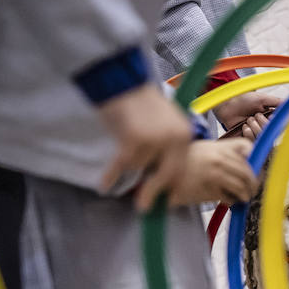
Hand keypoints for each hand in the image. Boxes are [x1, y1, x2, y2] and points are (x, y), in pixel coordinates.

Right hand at [97, 83, 193, 211]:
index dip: (171, 187)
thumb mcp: (162, 123)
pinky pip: (123, 166)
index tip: (165, 200)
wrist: (123, 80)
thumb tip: (157, 174)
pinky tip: (104, 186)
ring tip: (118, 161)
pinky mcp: (136, 140)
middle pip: (167, 176)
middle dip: (154, 193)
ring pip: (140, 168)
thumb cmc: (139, 100)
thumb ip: (164, 146)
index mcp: (184, 134)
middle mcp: (175, 139)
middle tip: (143, 208)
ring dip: (126, 169)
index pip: (181, 168)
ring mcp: (156, 140)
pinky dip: (111, 176)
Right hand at [168, 138, 257, 205]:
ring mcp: (215, 174)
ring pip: (241, 186)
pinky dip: (231, 201)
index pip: (247, 148)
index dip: (254, 161)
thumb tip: (248, 163)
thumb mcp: (204, 149)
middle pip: (247, 171)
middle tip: (252, 191)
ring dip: (244, 195)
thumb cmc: (184, 163)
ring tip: (241, 198)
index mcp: (219, 146)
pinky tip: (227, 201)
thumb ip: (224, 152)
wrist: (160, 173)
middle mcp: (219, 158)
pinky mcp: (209, 190)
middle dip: (253, 184)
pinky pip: (229, 197)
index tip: (255, 171)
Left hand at [213, 92, 278, 137]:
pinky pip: (252, 143)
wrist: (227, 103)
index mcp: (270, 118)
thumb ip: (277, 102)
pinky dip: (248, 134)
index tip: (270, 116)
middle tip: (254, 115)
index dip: (275, 124)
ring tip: (248, 120)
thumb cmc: (243, 99)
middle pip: (271, 134)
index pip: (279, 127)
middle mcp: (264, 127)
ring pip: (262, 138)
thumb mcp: (263, 99)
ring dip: (254, 128)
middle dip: (262, 123)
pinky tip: (243, 127)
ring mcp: (255, 134)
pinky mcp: (246, 139)